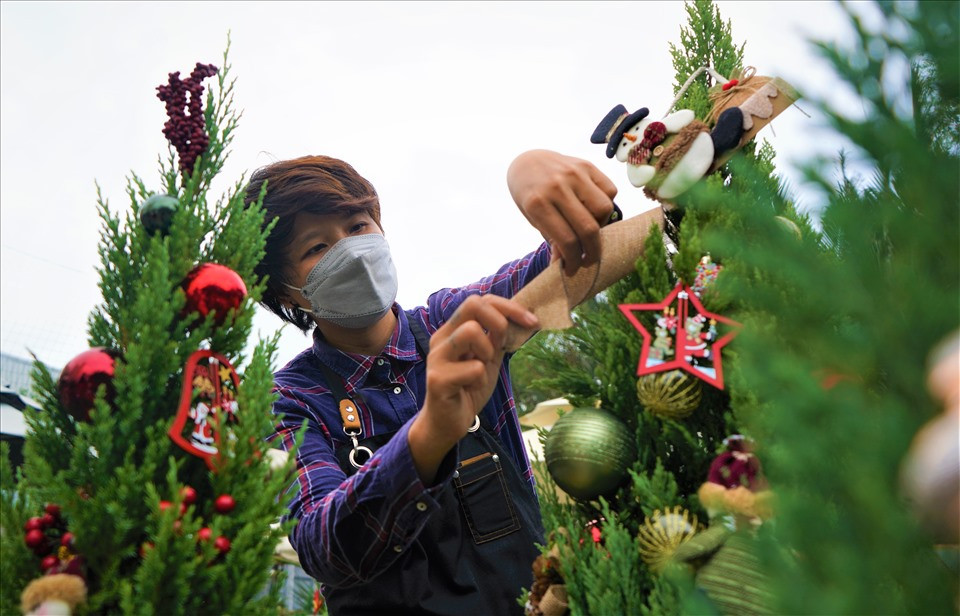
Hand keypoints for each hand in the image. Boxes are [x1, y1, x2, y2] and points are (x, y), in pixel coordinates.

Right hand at [407, 295, 538, 482]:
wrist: (447, 423)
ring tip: (481, 369)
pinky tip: (471, 389)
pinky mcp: (437, 379)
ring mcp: (437, 357)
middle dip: (499, 321)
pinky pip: (473, 368)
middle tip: (503, 345)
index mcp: (453, 330)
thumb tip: (523, 318)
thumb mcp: (488, 358)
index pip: (480, 301)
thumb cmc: (468, 388)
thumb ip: (499, 338)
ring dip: (487, 351)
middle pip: (473, 304)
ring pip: (470, 331)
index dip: (509, 307)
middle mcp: (442, 338)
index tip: (532, 323)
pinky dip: (481, 379)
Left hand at [507, 149, 617, 275]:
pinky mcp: (587, 165)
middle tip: (589, 260)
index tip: (574, 269)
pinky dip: (606, 204)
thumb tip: (567, 266)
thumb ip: (553, 239)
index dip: (574, 260)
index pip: (567, 240)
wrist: (527, 162)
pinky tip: (593, 209)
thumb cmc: (530, 195)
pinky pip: (609, 190)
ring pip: (604, 208)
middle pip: (588, 228)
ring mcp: (574, 174)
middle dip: (592, 252)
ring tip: (589, 228)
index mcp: (538, 204)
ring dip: (601, 225)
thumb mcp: (534, 219)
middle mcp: (557, 187)